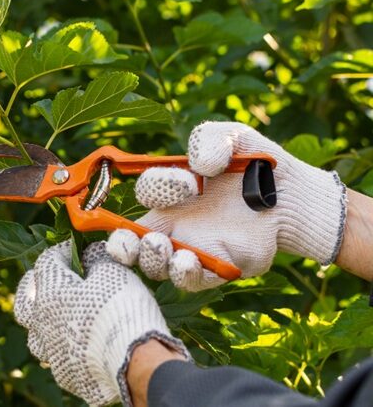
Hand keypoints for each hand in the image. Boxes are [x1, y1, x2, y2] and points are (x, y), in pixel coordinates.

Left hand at [14, 240, 188, 405]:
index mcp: (49, 293)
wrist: (135, 362)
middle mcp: (42, 323)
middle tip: (47, 280)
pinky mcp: (65, 375)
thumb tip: (91, 253)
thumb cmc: (121, 310)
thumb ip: (97, 258)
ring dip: (44, 322)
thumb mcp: (113, 271)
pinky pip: (57, 357)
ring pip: (36, 334)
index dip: (63, 251)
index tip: (78, 249)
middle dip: (34, 286)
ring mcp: (51, 352)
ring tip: (58, 316)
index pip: (47, 262)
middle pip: (25, 301)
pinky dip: (64, 347)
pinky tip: (78, 345)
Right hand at [106, 121, 347, 291]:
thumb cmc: (258, 164)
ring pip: (157, 266)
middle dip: (124, 243)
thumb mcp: (234, 137)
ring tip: (164, 248)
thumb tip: (200, 165)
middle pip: (133, 242)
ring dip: (153, 260)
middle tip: (134, 239)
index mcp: (172, 193)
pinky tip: (187, 262)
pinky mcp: (218, 268)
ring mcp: (194, 249)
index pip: (146, 194)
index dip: (157, 188)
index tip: (188, 182)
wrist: (295, 195)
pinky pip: (192, 280)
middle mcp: (176, 224)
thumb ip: (210, 139)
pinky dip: (184, 274)